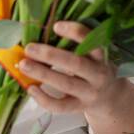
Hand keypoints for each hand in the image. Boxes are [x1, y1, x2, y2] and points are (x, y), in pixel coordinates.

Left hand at [18, 20, 133, 120]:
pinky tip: (30, 89)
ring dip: (43, 74)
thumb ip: (76, 45)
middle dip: (50, 55)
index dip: (75, 33)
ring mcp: (90, 93)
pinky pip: (60, 106)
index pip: (92, 42)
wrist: (110, 97)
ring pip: (66, 84)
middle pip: (75, 64)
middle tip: (29, 48)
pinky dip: (44, 98)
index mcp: (101, 57)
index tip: (56, 25)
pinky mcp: (79, 107)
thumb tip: (42, 32)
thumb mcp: (92, 55)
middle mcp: (98, 75)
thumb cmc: (93, 69)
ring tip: (23, 65)